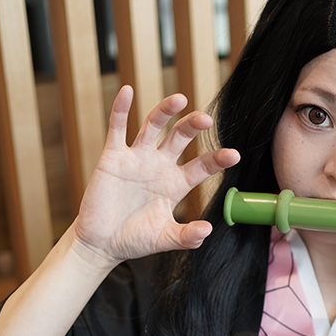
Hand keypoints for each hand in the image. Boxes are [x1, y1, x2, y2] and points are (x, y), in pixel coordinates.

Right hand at [73, 86, 239, 268]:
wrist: (101, 243)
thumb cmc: (134, 240)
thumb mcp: (163, 238)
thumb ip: (185, 236)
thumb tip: (207, 231)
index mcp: (176, 184)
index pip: (201, 166)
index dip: (217, 159)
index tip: (233, 155)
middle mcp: (159, 165)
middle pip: (180, 137)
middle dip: (193, 127)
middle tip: (207, 119)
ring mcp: (137, 158)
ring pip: (153, 126)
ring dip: (165, 111)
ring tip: (180, 100)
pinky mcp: (113, 156)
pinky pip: (117, 128)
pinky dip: (121, 109)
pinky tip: (127, 92)